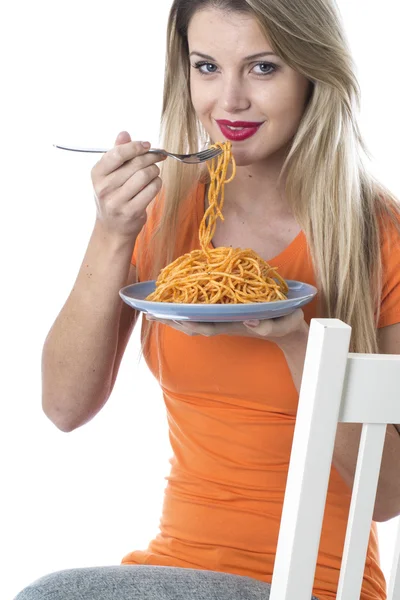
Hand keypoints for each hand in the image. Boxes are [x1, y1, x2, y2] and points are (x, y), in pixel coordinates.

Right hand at [91, 131, 165, 239]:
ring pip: (145, 175)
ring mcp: (117, 201)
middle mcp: (104, 188)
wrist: (112, 228)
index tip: (147, 145)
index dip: (135, 146)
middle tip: (158, 156)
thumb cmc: (113, 196)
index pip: (117, 153)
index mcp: (97, 174)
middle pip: (135, 164)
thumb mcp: (109, 175)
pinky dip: (157, 183)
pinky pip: (152, 190)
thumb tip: (124, 133)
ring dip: (154, 171)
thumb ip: (116, 153)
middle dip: (151, 157)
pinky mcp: (131, 211)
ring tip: (153, 172)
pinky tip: (154, 183)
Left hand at [146, 308, 307, 347]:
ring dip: (174, 316)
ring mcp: (224, 319)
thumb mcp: (283, 324)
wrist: (289, 331)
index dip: (188, 322)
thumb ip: (270, 325)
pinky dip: (186, 309)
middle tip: (149, 313)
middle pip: (194, 324)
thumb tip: (250, 322)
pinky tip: (174, 302)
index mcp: (235, 324)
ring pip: (194, 319)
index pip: (206, 326)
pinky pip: (201, 313)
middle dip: (172, 320)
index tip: (171, 317)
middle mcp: (225, 322)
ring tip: (152, 310)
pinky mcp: (225, 314)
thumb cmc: (286, 325)